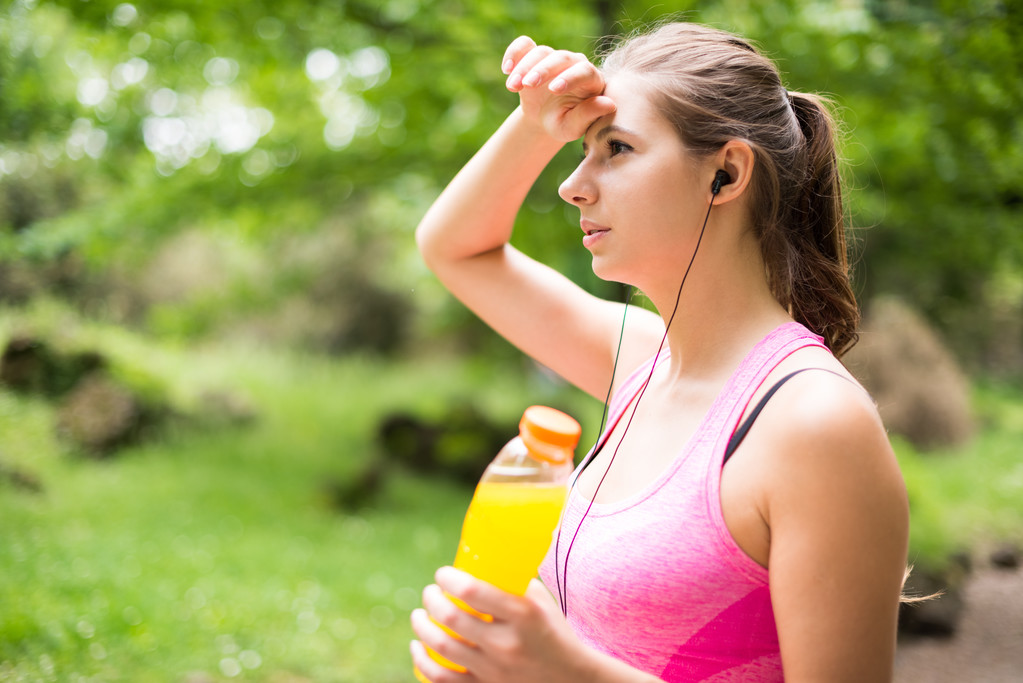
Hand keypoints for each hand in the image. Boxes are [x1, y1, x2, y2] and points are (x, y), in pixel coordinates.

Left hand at [410, 567, 589, 682]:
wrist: (571, 679)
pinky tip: (418, 646)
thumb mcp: (539, 601)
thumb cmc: (552, 631)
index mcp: (522, 614)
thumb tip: (478, 562)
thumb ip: (510, 584)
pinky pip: (442, 679)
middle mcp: (506, 643)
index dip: (448, 578)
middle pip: (450, 617)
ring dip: (421, 626)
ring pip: (441, 647)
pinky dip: (422, 661)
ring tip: (420, 615)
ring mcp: (494, 671)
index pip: (471, 590)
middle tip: (430, 592)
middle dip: (431, 599)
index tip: (443, 574)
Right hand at [501, 36, 615, 142]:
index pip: (584, 71)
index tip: (554, 89)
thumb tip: (610, 104)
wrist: (543, 119)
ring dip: (524, 67)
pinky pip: (524, 45)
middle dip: (543, 69)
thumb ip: (589, 114)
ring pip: (540, 52)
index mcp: (591, 80)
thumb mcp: (574, 126)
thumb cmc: (563, 123)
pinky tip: (506, 69)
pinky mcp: (534, 56)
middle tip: (528, 85)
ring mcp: (553, 58)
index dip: (570, 77)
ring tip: (512, 86)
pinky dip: (513, 52)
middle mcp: (574, 63)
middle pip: (561, 58)